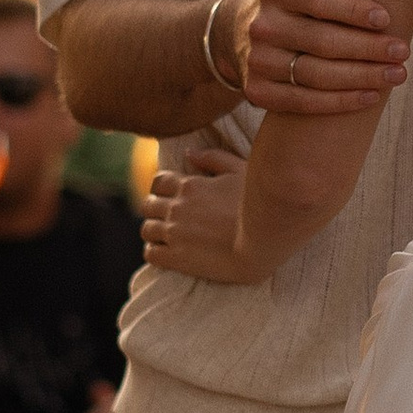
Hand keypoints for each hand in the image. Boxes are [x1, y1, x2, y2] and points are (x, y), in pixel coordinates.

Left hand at [141, 156, 260, 282]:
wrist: (266, 242)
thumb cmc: (261, 204)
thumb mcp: (242, 170)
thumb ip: (213, 159)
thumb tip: (189, 153)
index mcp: (190, 185)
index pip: (158, 182)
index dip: (162, 189)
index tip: (171, 197)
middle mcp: (177, 207)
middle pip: (148, 205)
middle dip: (156, 210)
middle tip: (169, 218)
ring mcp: (175, 233)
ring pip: (146, 229)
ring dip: (154, 231)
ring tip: (166, 237)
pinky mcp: (177, 258)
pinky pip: (151, 254)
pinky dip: (154, 252)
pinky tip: (166, 254)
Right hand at [218, 0, 407, 116]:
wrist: (239, 34)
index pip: (317, 0)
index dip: (352, 11)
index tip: (386, 18)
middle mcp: (262, 26)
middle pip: (323, 43)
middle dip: (368, 50)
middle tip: (403, 51)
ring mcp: (258, 62)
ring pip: (317, 76)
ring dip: (362, 79)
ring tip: (397, 75)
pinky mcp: (258, 93)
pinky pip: (304, 103)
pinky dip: (340, 103)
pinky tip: (371, 98)